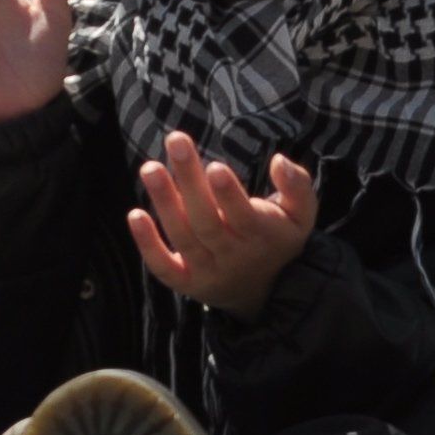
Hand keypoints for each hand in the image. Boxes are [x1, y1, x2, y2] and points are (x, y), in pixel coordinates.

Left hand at [130, 137, 319, 317]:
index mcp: (261, 236)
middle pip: (207, 221)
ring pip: (184, 239)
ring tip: (150, 168)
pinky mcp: (185, 281)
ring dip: (165, 204)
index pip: (244, 216)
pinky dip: (148, 245)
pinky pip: (164, 268)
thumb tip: (279, 160)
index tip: (215, 166)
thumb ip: (297, 186)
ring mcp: (207, 270)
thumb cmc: (277, 239)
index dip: (229, 195)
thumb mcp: (300, 215)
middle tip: (176, 141)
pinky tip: (134, 215)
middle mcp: (232, 255)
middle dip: (190, 182)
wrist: (264, 292)